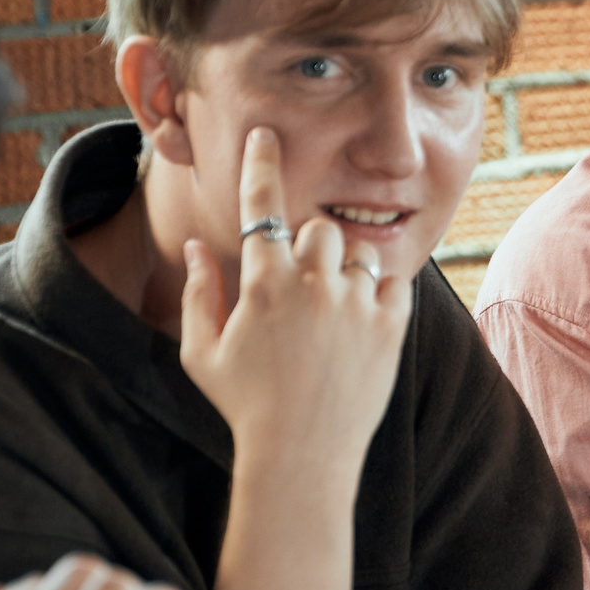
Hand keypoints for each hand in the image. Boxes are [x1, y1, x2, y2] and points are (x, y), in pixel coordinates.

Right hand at [180, 126, 410, 488]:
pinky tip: (360, 324)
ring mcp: (356, 304)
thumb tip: (196, 246)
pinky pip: (394, 282)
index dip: (261, 164)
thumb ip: (198, 293)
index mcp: (263, 282)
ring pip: (358, 253)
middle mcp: (313, 283)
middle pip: (318, 229)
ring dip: (345, 270)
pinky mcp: (391, 326)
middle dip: (308, 251)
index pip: (261, 205)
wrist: (302, 455)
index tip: (266, 135)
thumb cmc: (244, 406)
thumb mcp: (201, 353)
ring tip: (331, 315)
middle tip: (300, 292)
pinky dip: (379, 294)